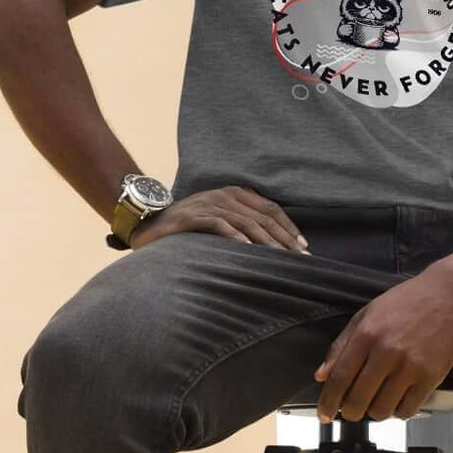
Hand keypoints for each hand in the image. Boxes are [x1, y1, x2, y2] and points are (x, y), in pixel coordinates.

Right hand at [128, 187, 308, 252]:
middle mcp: (224, 195)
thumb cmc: (188, 227)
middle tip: (299, 258)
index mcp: (234, 193)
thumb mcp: (219, 219)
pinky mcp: (193, 217)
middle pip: (262, 216)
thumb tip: (272, 245)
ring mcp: (208, 204)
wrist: (148, 223)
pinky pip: (219, 225)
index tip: (303, 246)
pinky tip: (249, 250)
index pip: (270, 208)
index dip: (289, 227)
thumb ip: (241, 224)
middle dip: (284, 238)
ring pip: (246, 222)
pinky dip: (236, 237)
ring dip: (266, 242)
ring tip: (280, 258)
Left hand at [313, 273, 452, 422]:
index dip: (328, 402)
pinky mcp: (431, 376)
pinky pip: (408, 409)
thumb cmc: (405, 302)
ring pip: (382, 410)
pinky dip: (398, 412)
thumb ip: (341, 346)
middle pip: (358, 400)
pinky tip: (397, 400)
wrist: (446, 295)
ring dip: (375, 412)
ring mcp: (411, 366)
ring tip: (377, 401)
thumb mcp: (365, 315)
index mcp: (367, 335)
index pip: (340, 378)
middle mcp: (387, 352)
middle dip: (350, 412)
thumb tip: (322, 375)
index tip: (325, 414)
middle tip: (352, 410)